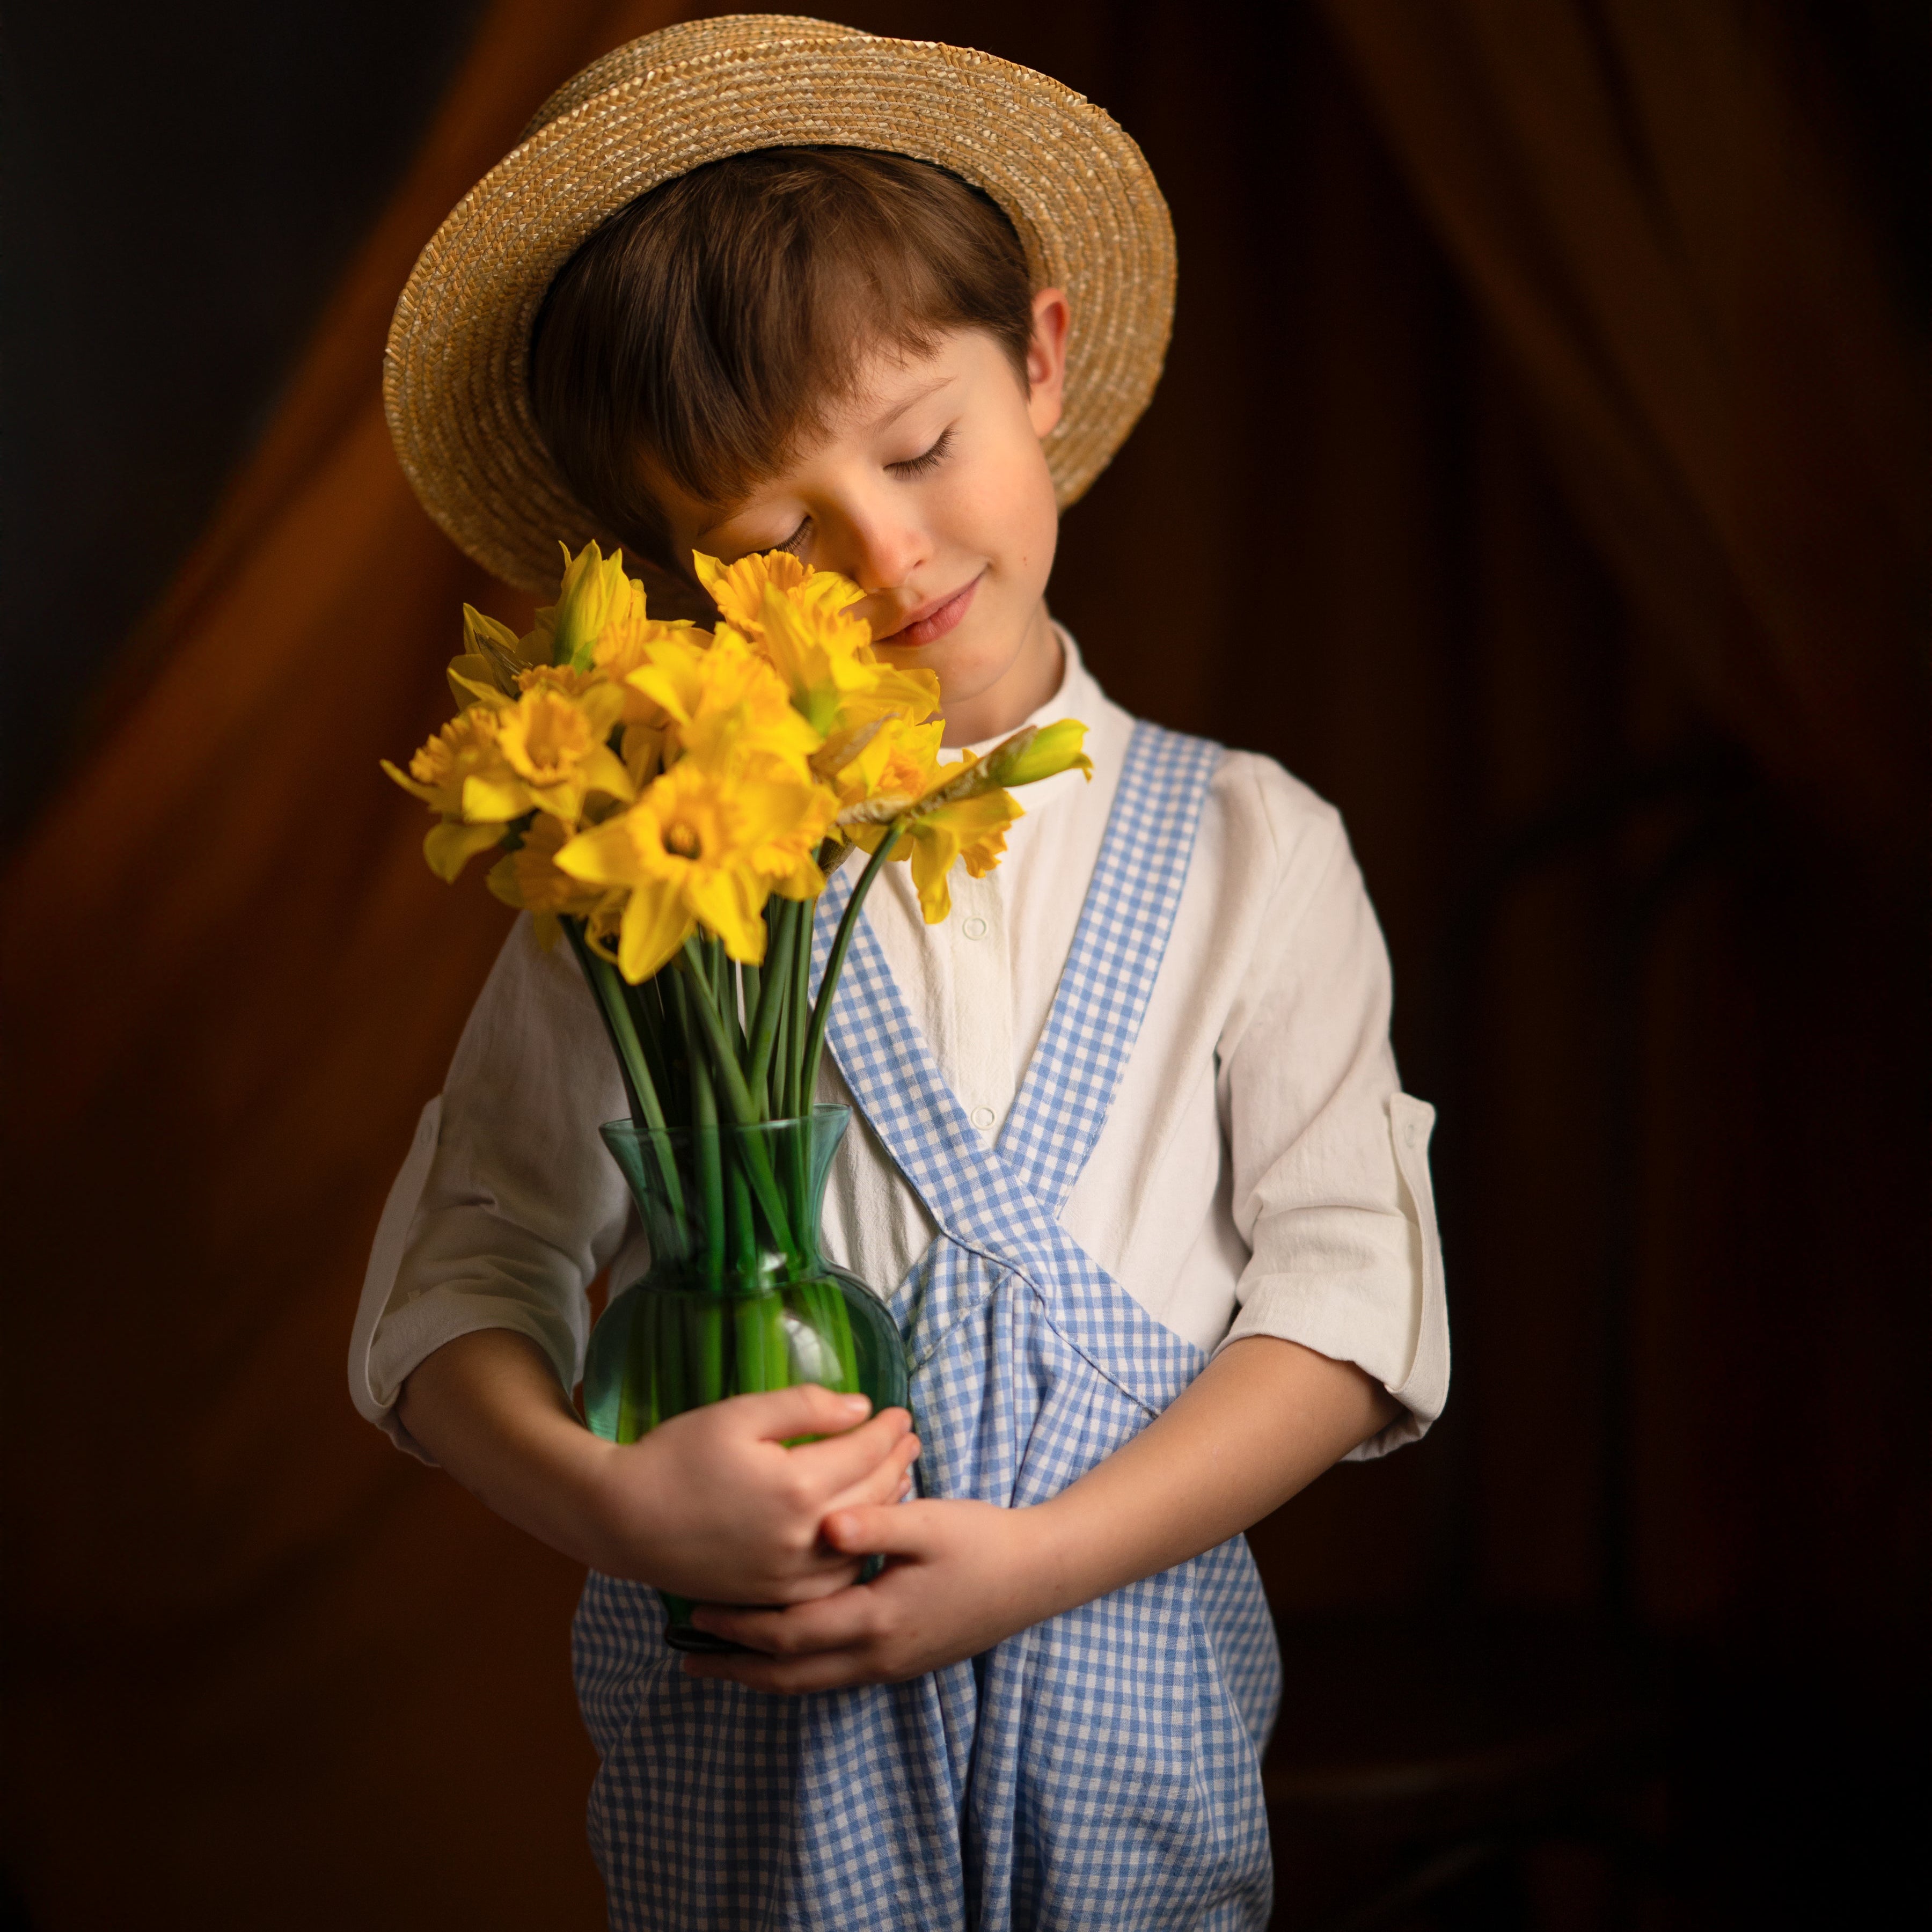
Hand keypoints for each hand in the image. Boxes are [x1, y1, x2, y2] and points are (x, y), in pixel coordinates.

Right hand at [584, 1385, 920, 1605]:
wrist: (623, 1520)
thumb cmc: (677, 1457)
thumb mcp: (739, 1414)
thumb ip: (805, 1407)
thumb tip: (860, 1408)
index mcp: (798, 1486)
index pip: (865, 1451)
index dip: (887, 1428)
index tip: (899, 1412)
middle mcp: (804, 1537)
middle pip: (873, 1495)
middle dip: (896, 1462)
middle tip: (909, 1439)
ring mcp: (791, 1574)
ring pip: (862, 1541)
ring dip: (887, 1505)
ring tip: (897, 1477)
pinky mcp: (774, 1594)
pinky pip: (835, 1579)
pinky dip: (858, 1551)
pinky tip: (860, 1530)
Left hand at [681, 1496, 1052, 1692]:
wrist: (1035, 1576)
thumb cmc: (981, 1541)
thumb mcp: (931, 1522)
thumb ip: (877, 1523)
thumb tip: (825, 1523)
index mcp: (877, 1620)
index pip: (790, 1633)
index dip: (741, 1626)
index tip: (696, 1612)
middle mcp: (877, 1656)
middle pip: (790, 1675)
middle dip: (737, 1666)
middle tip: (688, 1657)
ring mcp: (890, 1666)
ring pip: (809, 1683)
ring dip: (762, 1674)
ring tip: (721, 1662)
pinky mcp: (900, 1662)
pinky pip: (831, 1677)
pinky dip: (796, 1669)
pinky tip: (781, 1653)